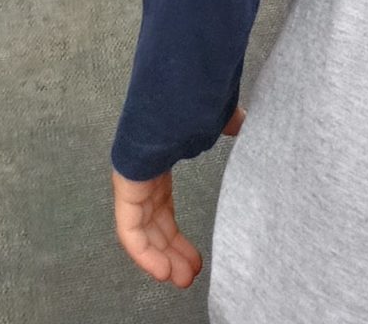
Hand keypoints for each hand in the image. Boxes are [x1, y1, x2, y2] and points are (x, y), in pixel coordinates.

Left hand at [112, 114, 240, 289]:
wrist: (178, 88)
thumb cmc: (194, 97)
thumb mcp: (214, 120)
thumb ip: (226, 125)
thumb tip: (243, 122)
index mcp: (160, 161)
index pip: (163, 208)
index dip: (176, 237)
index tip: (197, 259)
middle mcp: (143, 174)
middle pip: (154, 225)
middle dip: (172, 253)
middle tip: (190, 275)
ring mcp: (132, 180)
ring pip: (142, 232)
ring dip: (160, 259)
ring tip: (180, 280)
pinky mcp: (125, 185)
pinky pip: (129, 229)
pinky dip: (144, 252)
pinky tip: (161, 270)